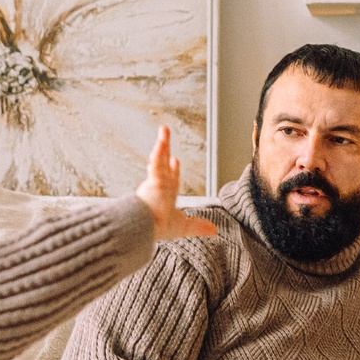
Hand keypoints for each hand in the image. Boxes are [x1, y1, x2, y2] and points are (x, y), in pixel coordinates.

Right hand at [135, 127, 218, 241]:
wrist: (144, 229)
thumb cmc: (157, 228)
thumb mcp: (183, 226)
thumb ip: (198, 226)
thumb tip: (214, 230)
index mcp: (165, 197)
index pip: (171, 179)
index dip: (173, 170)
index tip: (175, 160)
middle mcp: (159, 187)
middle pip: (163, 164)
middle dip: (164, 151)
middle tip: (165, 136)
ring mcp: (155, 182)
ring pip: (159, 158)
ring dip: (162, 143)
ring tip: (164, 129)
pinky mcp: (153, 179)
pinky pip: (157, 161)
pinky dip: (160, 150)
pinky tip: (162, 140)